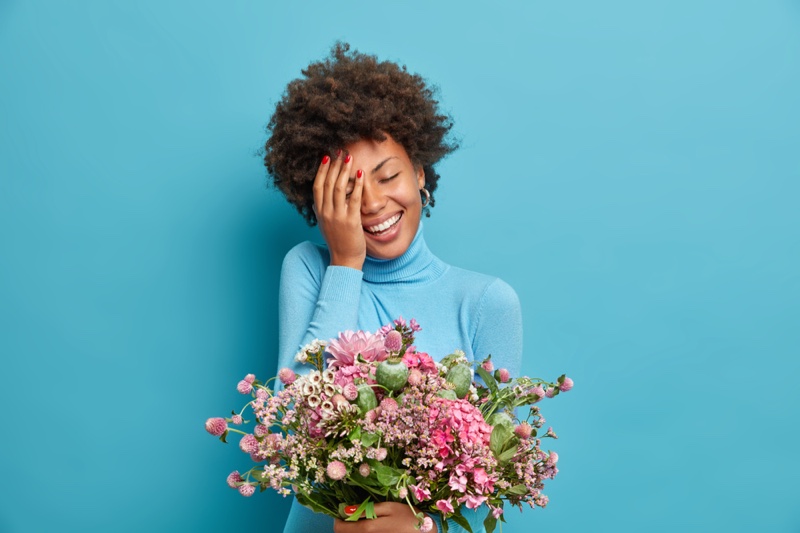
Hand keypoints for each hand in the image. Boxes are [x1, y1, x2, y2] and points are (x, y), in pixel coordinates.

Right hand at [313, 151, 365, 269]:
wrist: (344, 260)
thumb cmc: (337, 242)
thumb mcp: (325, 225)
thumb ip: (321, 212)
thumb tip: (316, 202)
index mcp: (319, 212)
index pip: (317, 186)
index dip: (322, 170)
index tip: (326, 157)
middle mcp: (326, 212)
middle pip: (328, 183)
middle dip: (334, 165)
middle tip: (339, 151)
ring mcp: (337, 216)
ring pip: (338, 188)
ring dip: (343, 171)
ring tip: (349, 158)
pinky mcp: (351, 221)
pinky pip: (353, 199)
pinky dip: (357, 185)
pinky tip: (361, 174)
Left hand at [333, 502, 436, 532]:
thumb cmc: (408, 518)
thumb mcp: (389, 507)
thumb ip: (367, 509)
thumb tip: (346, 510)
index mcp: (368, 529)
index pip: (339, 528)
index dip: (338, 519)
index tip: (344, 512)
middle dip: (345, 525)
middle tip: (355, 515)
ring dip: (353, 530)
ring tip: (364, 521)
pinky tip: (372, 528)